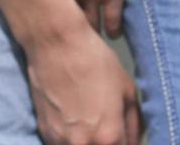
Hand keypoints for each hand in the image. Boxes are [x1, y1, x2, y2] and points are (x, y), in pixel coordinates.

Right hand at [23, 19, 142, 144]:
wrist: (56, 45)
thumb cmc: (95, 62)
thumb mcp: (127, 90)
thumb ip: (134, 123)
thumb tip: (134, 141)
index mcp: (109, 137)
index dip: (127, 144)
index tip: (124, 137)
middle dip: (108, 143)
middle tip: (109, 130)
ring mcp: (60, 141)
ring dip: (89, 143)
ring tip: (90, 122)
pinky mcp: (44, 132)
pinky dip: (70, 139)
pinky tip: (74, 120)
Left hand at [46, 0, 148, 37]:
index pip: (44, 3)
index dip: (47, 16)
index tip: (48, 26)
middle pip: (63, 18)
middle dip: (66, 30)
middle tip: (67, 42)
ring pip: (87, 24)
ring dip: (89, 34)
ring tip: (90, 44)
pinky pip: (112, 20)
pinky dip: (113, 30)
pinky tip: (113, 36)